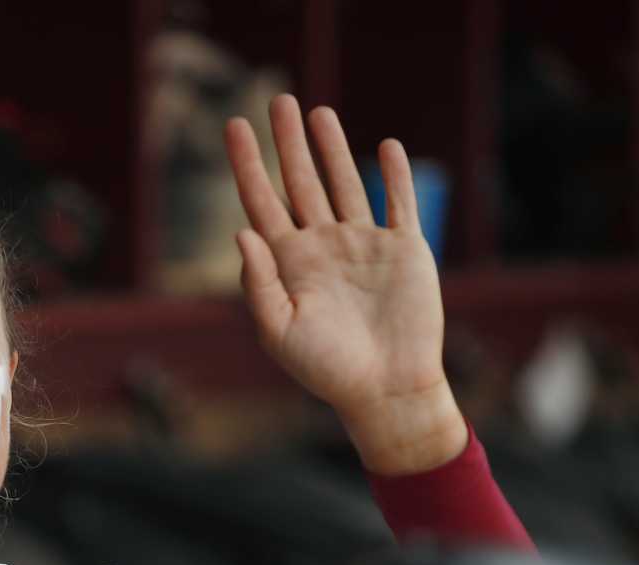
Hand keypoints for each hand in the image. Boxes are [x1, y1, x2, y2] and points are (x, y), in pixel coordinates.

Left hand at [227, 95, 467, 474]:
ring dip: (332, 148)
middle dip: (288, 143)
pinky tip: (385, 147)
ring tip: (317, 113)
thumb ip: (259, 282)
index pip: (262, 202)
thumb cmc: (326, 370)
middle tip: (277, 100)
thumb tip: (241, 231)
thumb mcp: (280, 331)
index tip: (234, 126)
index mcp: (289, 264)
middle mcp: (323, 247)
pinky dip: (394, 175)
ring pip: (344, 183)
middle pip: (301, 182)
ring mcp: (363, 246)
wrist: (385, 389)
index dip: (248, 164)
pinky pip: (398, 203)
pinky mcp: (403, 250)